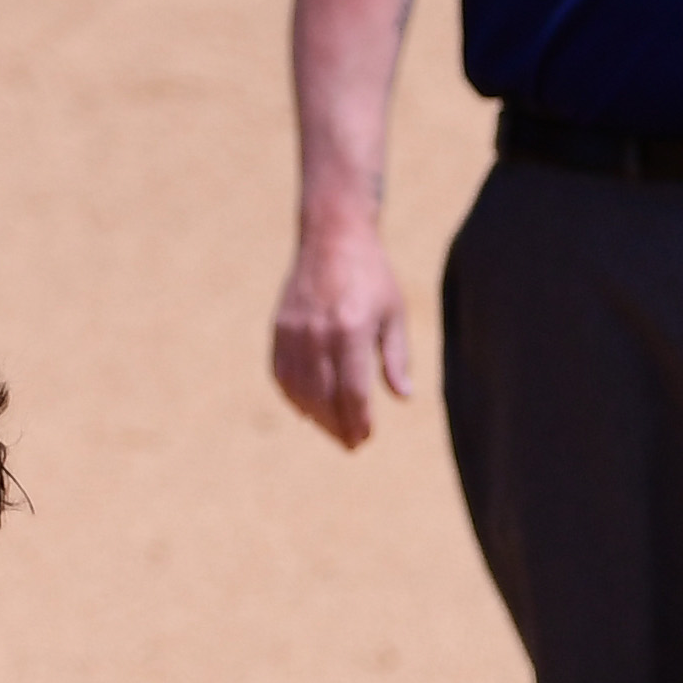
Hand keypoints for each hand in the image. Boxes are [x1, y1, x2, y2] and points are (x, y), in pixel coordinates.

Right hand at [270, 218, 413, 448]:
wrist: (332, 237)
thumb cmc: (371, 276)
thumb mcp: (393, 313)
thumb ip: (395, 357)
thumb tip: (402, 398)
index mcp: (351, 330)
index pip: (353, 392)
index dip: (359, 420)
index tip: (366, 437)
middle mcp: (318, 335)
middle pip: (324, 398)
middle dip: (338, 426)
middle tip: (352, 444)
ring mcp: (294, 334)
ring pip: (300, 391)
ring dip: (316, 417)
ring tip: (332, 430)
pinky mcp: (279, 331)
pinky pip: (282, 376)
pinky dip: (294, 397)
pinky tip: (308, 409)